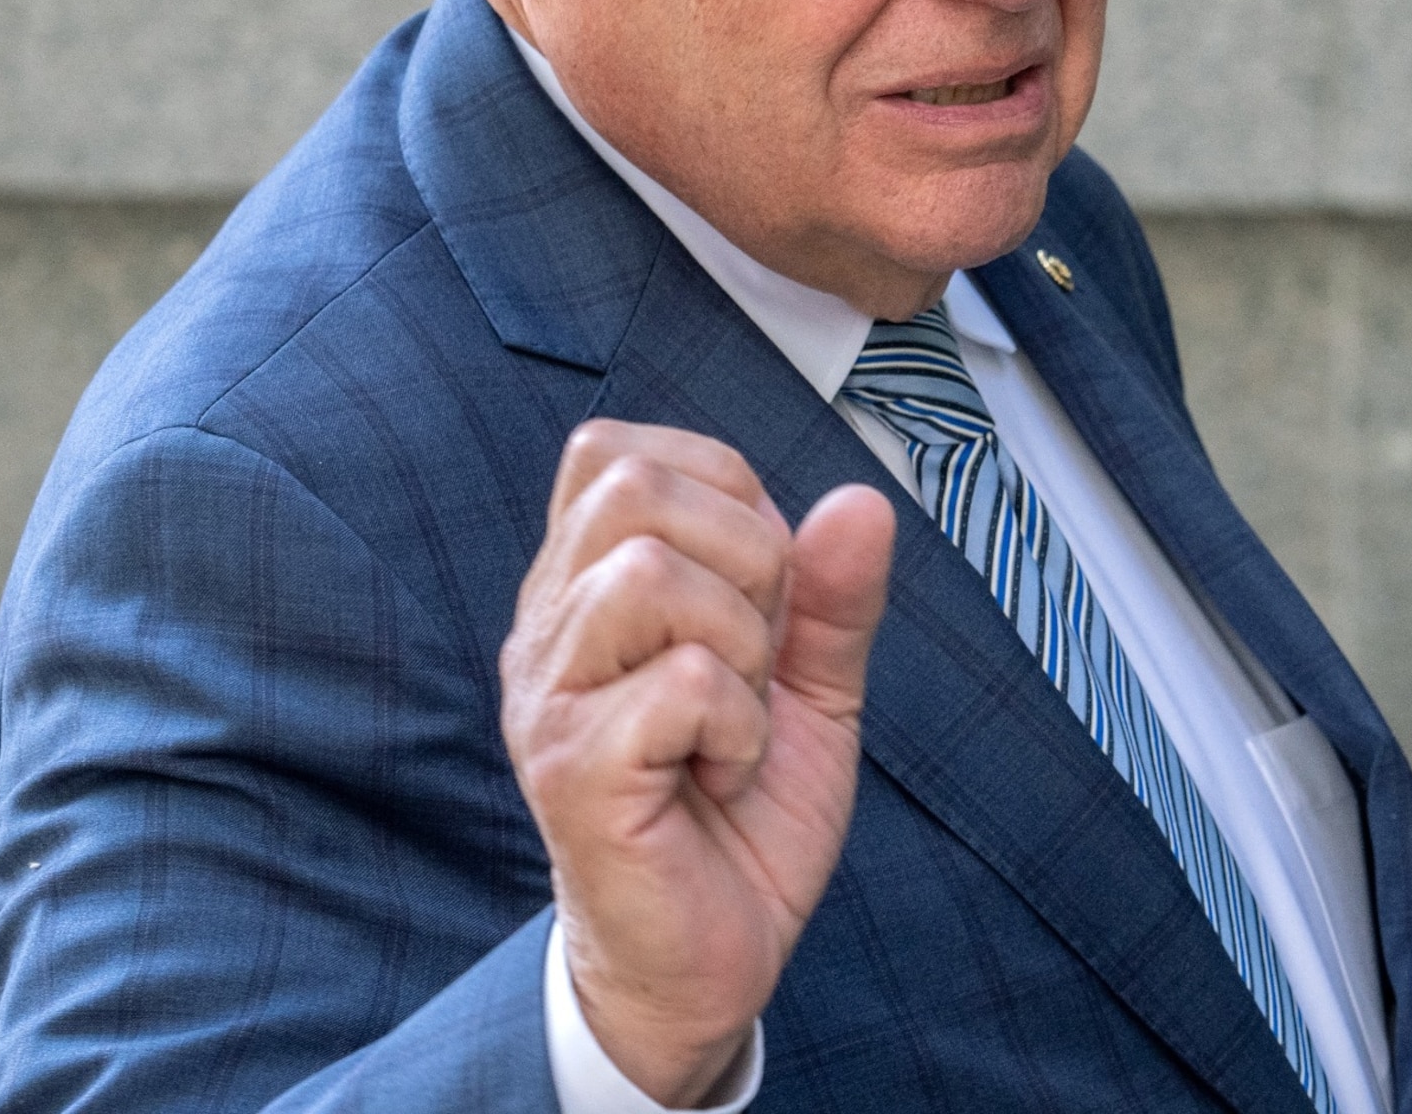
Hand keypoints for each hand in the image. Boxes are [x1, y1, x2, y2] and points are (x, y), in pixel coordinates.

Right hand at [502, 421, 896, 1107]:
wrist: (710, 960)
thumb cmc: (740, 818)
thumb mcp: (812, 687)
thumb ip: (834, 594)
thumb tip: (862, 501)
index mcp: (587, 587)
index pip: (622, 451)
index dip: (725, 495)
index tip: (757, 596)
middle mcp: (549, 627)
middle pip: (628, 484)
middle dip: (742, 554)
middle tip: (754, 656)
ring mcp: (550, 696)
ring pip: (645, 571)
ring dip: (737, 643)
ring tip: (735, 719)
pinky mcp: (570, 770)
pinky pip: (680, 682)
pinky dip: (739, 724)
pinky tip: (723, 772)